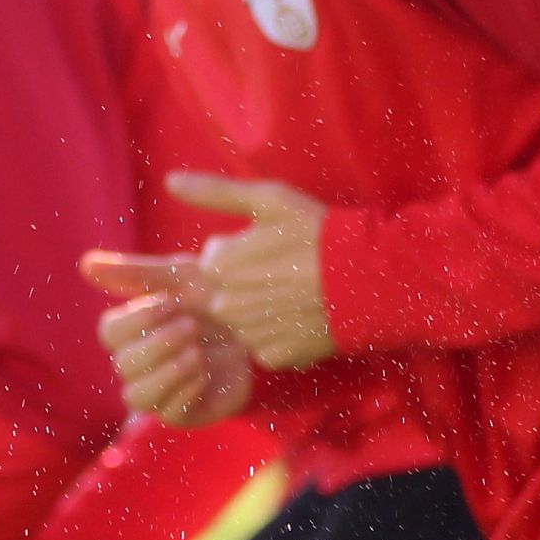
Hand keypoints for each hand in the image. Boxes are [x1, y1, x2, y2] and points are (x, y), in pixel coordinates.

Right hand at [83, 253, 256, 425]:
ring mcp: (160, 392)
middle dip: (158, 344)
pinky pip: (168, 414)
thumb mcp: (181, 277)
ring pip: (136, 397)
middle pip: (123, 365)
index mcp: (133, 331)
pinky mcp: (185, 413)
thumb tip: (85, 265)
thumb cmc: (217, 298)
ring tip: (196, 353)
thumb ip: (135, 273)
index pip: (109, 333)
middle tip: (192, 325)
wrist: (264, 327)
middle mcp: (140, 365)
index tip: (171, 302)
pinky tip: (205, 371)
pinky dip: (186, 390)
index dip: (137, 319)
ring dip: (167, 372)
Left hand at [159, 173, 336, 368]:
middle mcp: (226, 305)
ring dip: (261, 308)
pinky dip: (279, 333)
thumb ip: (214, 192)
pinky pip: (264, 344)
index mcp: (219, 264)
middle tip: (285, 271)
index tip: (272, 247)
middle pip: (224, 291)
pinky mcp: (273, 357)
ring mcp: (249, 335)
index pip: (214, 259)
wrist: (369, 280)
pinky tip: (302, 317)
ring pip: (243, 319)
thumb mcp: (269, 200)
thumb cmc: (318, 234)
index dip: (242, 251)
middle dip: (246, 281)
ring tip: (297, 293)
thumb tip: (170, 182)